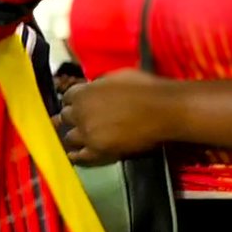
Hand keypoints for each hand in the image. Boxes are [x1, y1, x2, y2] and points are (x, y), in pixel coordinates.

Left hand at [59, 68, 175, 165]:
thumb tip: (94, 87)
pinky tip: (74, 155)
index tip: (79, 104)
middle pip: (65, 117)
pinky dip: (76, 155)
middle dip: (73, 118)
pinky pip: (80, 156)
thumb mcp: (118, 76)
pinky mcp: (98, 150)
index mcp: (83, 93)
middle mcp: (80, 113)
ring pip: (69, 137)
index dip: (74, 101)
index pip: (67, 97)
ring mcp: (87, 133)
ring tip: (81, 137)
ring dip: (75, 135)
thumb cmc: (146, 89)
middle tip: (81, 120)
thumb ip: (99, 84)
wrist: (165, 110)